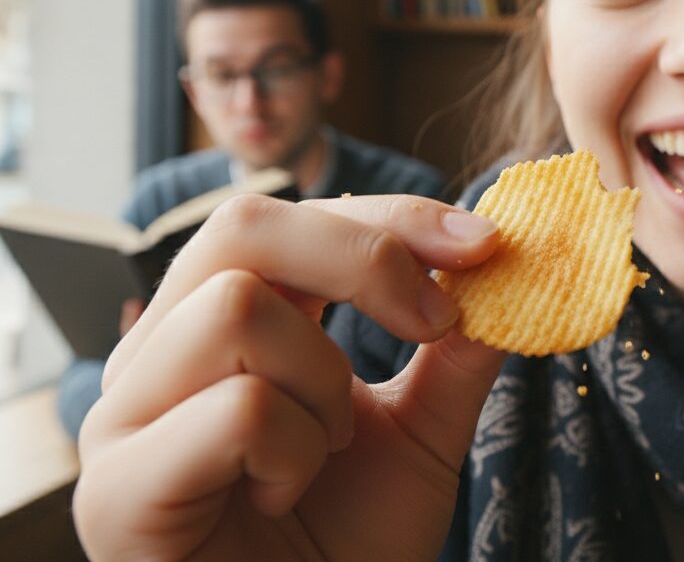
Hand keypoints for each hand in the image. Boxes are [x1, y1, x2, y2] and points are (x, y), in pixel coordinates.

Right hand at [73, 194, 502, 560]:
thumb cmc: (345, 544)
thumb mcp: (422, 437)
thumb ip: (453, 357)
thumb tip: (504, 272)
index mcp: (221, 323)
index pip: (294, 219)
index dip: (394, 219)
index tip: (484, 244)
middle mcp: (159, 352)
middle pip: (243, 225)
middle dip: (365, 257)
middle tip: (436, 323)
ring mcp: (124, 416)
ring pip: (237, 310)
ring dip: (324, 383)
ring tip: (324, 454)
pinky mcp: (113, 490)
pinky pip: (235, 410)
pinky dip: (294, 454)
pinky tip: (280, 498)